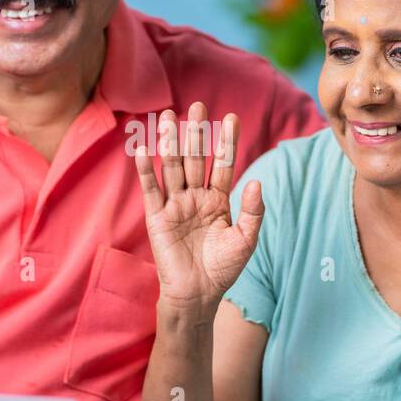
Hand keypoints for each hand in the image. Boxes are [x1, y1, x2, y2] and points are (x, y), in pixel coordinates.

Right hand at [133, 102, 263, 316]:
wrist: (198, 295)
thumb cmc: (223, 269)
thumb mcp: (246, 240)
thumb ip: (253, 212)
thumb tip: (256, 182)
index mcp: (218, 201)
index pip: (223, 164)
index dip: (226, 142)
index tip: (231, 118)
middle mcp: (196, 197)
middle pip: (196, 158)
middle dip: (197, 132)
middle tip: (198, 105)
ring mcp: (175, 205)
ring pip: (173, 167)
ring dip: (171, 142)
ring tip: (169, 116)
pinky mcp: (157, 218)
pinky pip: (151, 190)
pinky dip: (146, 170)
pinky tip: (144, 149)